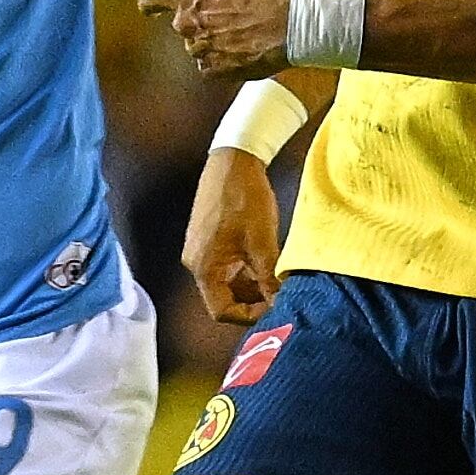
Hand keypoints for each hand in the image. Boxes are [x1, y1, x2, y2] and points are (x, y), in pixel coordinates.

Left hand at [138, 0, 290, 75]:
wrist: (288, 27)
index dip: (149, 2)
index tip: (150, 6)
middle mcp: (187, 26)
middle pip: (181, 24)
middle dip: (199, 20)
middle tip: (228, 14)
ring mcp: (198, 50)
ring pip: (196, 45)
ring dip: (211, 40)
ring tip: (239, 31)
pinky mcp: (212, 71)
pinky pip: (209, 65)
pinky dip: (221, 59)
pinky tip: (241, 48)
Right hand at [183, 146, 283, 323]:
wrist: (233, 159)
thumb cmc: (245, 199)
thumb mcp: (262, 244)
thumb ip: (268, 279)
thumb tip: (279, 303)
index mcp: (203, 267)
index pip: (221, 310)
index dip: (249, 315)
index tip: (274, 308)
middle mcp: (196, 262)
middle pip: (222, 297)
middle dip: (252, 300)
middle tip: (278, 295)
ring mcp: (200, 249)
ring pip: (226, 281)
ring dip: (250, 284)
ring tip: (274, 277)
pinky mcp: (207, 238)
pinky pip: (225, 264)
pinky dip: (244, 268)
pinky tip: (264, 260)